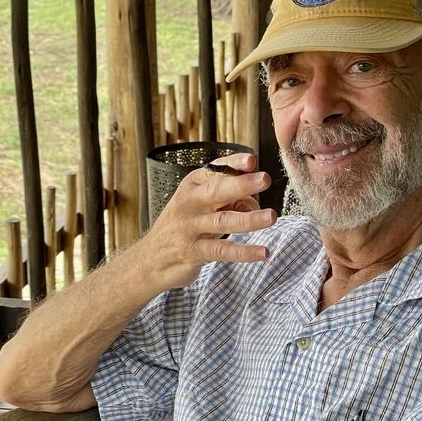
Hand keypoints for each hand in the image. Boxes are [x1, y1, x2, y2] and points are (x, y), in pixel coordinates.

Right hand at [137, 150, 276, 293]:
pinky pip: (221, 251)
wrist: (150, 260)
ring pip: (222, 221)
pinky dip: (243, 252)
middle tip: (265, 179)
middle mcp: (188, 203)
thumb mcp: (200, 206)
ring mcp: (189, 228)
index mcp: (191, 186)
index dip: (233, 164)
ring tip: (272, 217)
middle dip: (241, 184)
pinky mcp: (192, 252)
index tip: (251, 160)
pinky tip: (263, 252)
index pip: (214, 170)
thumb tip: (254, 202)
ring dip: (248, 219)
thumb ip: (227, 200)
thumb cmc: (183, 227)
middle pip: (217, 191)